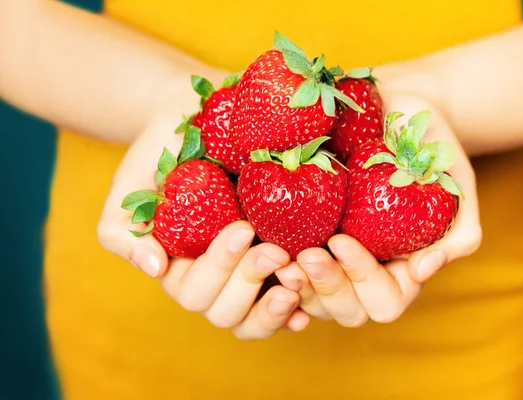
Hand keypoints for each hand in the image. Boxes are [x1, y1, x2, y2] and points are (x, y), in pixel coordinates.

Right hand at [97, 112, 309, 338]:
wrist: (199, 126)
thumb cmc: (162, 155)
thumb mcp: (132, 186)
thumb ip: (123, 230)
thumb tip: (154, 268)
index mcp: (178, 270)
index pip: (195, 292)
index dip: (219, 268)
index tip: (243, 228)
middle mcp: (213, 281)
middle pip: (226, 312)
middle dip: (250, 282)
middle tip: (276, 251)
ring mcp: (245, 278)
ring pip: (254, 320)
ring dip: (275, 308)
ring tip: (297, 278)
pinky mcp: (275, 267)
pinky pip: (285, 307)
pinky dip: (296, 313)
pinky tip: (308, 309)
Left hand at [277, 93, 481, 326]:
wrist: (396, 108)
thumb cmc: (431, 145)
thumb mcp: (456, 182)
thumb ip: (458, 230)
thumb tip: (425, 269)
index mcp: (401, 269)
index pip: (385, 300)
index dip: (363, 280)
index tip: (343, 240)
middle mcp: (364, 271)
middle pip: (345, 310)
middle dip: (325, 287)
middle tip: (305, 254)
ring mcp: (332, 257)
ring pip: (310, 298)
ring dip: (293, 284)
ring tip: (274, 255)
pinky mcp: (303, 234)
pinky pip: (284, 265)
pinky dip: (269, 264)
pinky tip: (256, 241)